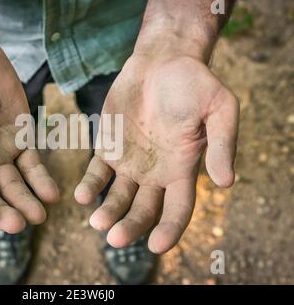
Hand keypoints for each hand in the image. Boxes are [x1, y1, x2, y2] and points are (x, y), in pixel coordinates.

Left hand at [75, 52, 238, 252]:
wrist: (162, 61)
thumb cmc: (194, 83)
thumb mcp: (220, 108)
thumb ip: (222, 143)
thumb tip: (226, 182)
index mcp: (183, 169)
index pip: (178, 209)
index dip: (169, 230)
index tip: (155, 246)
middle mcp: (155, 172)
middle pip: (144, 210)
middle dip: (131, 226)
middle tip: (115, 238)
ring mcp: (130, 162)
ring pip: (117, 196)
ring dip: (107, 211)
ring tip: (96, 222)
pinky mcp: (109, 147)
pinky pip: (97, 173)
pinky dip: (90, 186)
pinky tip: (81, 196)